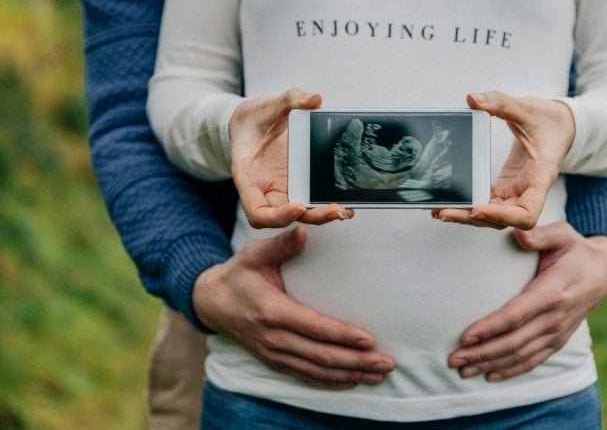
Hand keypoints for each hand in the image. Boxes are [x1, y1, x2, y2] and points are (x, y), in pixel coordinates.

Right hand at [192, 227, 395, 388]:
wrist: (211, 301)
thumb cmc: (238, 275)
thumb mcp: (253, 255)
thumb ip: (280, 244)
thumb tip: (303, 231)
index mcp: (273, 311)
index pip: (314, 327)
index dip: (342, 335)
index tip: (368, 339)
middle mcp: (274, 338)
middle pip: (321, 356)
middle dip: (356, 361)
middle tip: (386, 362)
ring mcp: (274, 353)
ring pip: (317, 371)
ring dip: (350, 374)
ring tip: (378, 374)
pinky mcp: (275, 361)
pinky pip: (306, 376)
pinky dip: (331, 382)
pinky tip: (353, 381)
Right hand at [229, 88, 353, 227]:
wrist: (253, 123)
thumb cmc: (255, 119)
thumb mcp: (268, 106)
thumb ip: (289, 100)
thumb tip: (314, 98)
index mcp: (248, 177)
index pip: (257, 211)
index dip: (277, 216)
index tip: (299, 206)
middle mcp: (263, 190)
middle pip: (284, 217)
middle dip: (312, 217)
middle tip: (338, 211)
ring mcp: (280, 190)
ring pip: (300, 213)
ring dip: (323, 214)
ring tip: (346, 209)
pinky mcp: (295, 186)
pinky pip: (309, 200)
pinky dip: (325, 203)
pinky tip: (345, 200)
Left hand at [433, 92, 574, 229]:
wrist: (561, 125)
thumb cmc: (550, 120)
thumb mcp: (529, 108)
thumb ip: (501, 103)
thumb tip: (473, 99)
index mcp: (541, 176)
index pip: (527, 213)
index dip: (503, 216)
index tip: (478, 208)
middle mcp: (529, 191)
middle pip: (503, 219)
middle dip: (473, 218)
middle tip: (445, 212)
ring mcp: (517, 191)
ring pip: (493, 215)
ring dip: (468, 216)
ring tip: (441, 211)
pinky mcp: (506, 187)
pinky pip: (488, 202)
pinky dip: (470, 206)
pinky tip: (450, 203)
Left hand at [447, 222, 606, 381]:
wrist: (603, 273)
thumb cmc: (574, 250)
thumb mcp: (562, 235)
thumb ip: (539, 235)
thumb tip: (517, 233)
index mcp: (552, 291)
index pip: (517, 314)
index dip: (491, 328)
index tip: (466, 336)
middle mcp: (555, 317)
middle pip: (514, 342)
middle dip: (482, 353)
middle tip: (453, 359)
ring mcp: (557, 332)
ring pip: (521, 355)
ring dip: (490, 365)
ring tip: (463, 370)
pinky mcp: (558, 340)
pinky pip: (533, 360)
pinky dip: (511, 370)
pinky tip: (489, 375)